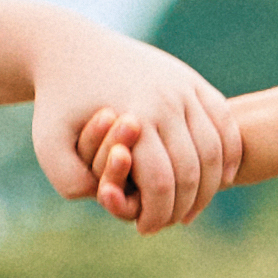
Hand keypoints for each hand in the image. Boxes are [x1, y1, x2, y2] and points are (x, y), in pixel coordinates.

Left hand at [31, 30, 228, 226]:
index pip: (162, 182)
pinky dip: (229, 154)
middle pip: (194, 169)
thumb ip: (70, 181)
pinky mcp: (192, 81)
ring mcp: (184, 87)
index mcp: (134, 115)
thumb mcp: (48, 144)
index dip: (157, 214)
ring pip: (216, 149)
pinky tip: (223, 178)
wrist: (71, 49)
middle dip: (184, 205)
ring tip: (191, 206)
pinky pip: (224, 123)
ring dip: (211, 186)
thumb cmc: (57, 103)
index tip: (144, 229)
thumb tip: (106, 198)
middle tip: (170, 222)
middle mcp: (166, 99)